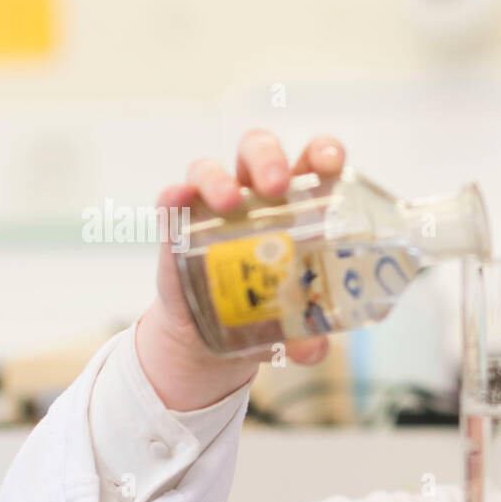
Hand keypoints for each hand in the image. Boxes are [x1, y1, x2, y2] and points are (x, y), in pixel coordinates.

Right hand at [139, 129, 347, 409]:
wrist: (211, 334)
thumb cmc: (265, 309)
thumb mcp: (290, 325)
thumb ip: (306, 335)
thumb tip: (314, 350)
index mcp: (297, 203)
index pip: (313, 161)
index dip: (323, 151)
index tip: (330, 163)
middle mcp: (253, 195)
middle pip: (259, 151)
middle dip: (269, 159)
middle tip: (276, 186)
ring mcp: (211, 206)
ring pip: (210, 169)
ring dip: (218, 178)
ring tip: (229, 203)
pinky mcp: (176, 225)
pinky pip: (170, 200)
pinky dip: (174, 196)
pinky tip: (180, 200)